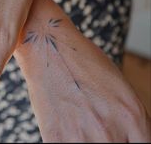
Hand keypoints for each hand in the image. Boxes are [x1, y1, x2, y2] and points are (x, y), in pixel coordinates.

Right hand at [15, 0, 150, 142]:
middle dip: (110, 140)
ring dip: (88, 142)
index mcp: (133, 116)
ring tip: (82, 126)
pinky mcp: (57, 141)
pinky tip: (68, 128)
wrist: (48, 47)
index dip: (131, 143)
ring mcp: (83, 139)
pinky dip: (70, 141)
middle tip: (97, 127)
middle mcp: (111, 131)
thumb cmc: (83, 61)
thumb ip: (130, 120)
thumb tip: (131, 140)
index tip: (122, 139)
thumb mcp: (120, 87)